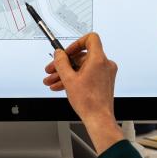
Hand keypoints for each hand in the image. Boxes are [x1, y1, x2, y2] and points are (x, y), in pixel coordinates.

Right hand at [43, 32, 123, 153]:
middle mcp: (104, 64)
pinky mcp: (103, 81)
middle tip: (51, 70)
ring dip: (66, 73)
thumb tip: (58, 53)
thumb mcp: (68, 79)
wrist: (99, 118)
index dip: (76, 43)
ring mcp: (104, 73)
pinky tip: (60, 86)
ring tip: (52, 81)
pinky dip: (74, 78)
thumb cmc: (88, 102)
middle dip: (64, 64)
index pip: (90, 39)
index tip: (66, 52)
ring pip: (82, 67)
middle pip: (81, 56)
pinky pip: (87, 74)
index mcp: (98, 59)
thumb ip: (61, 63)